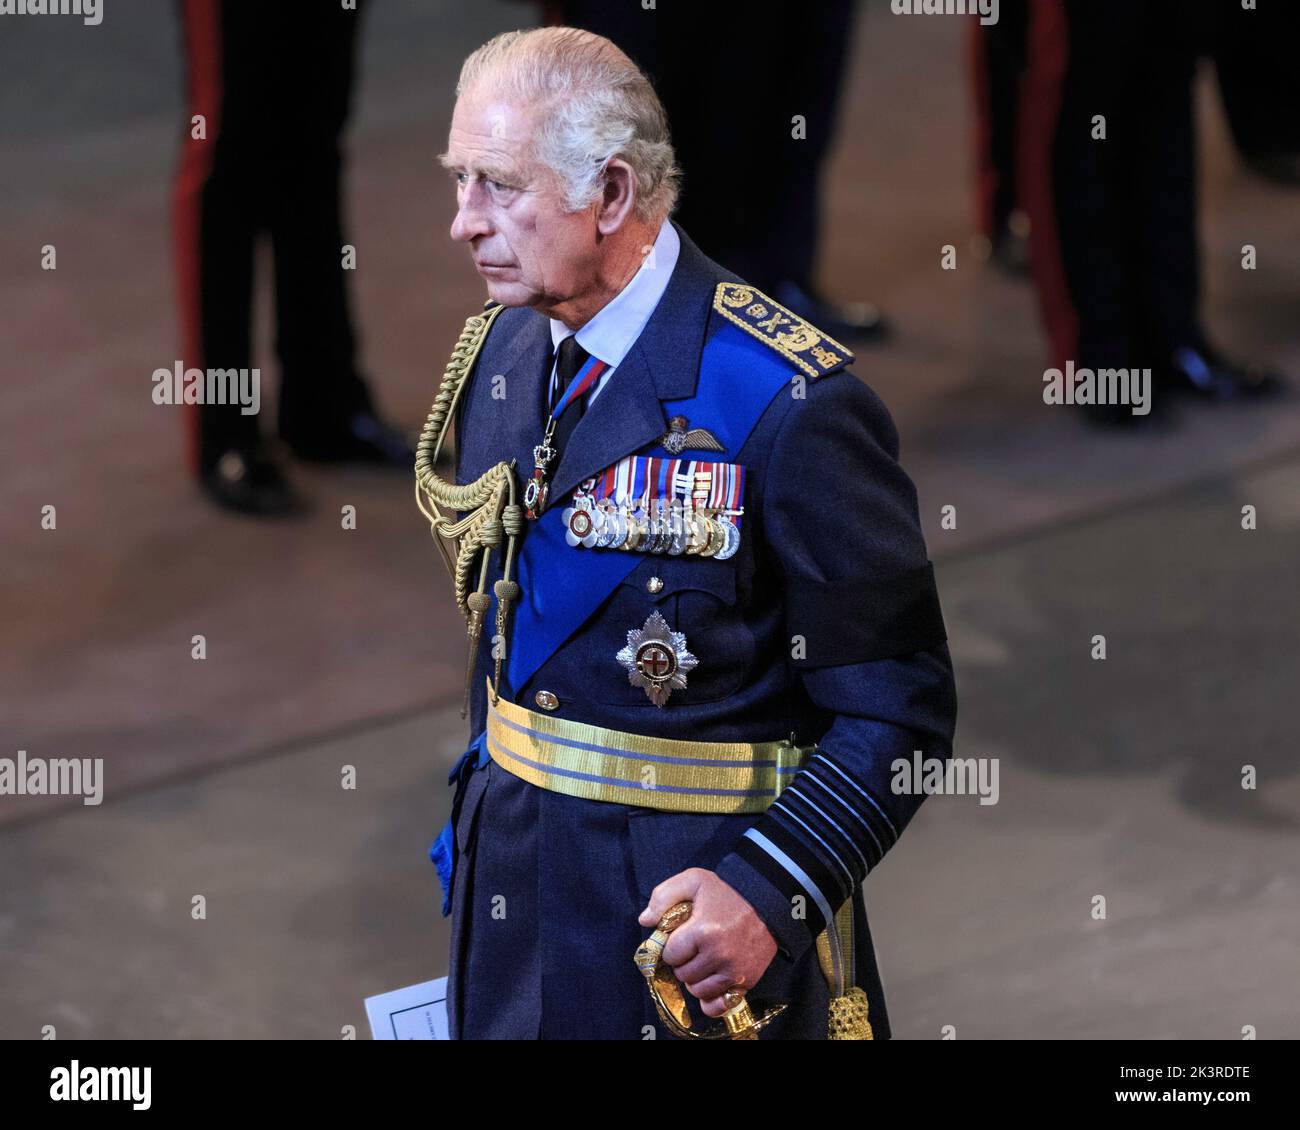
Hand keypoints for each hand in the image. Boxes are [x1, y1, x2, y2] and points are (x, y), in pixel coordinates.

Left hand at [637, 867, 777, 1018]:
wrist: (767, 900)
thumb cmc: (727, 890)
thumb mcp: (693, 880)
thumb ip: (663, 897)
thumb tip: (645, 920)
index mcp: (702, 931)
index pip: (670, 954)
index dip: (672, 945)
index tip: (680, 936)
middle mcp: (719, 955)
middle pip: (683, 974)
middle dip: (683, 962)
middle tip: (692, 947)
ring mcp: (734, 971)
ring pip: (698, 990)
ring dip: (695, 978)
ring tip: (703, 960)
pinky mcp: (747, 981)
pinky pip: (719, 1005)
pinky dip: (710, 999)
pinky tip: (710, 983)